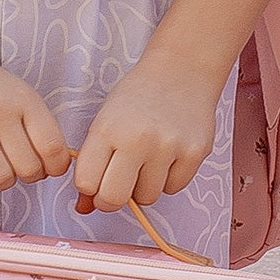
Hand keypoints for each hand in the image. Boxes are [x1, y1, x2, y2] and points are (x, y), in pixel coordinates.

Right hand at [0, 39, 71, 194]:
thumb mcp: (17, 92)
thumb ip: (38, 124)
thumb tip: (56, 165)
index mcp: (24, 98)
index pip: (54, 147)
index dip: (55, 167)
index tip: (46, 166)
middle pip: (29, 169)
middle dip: (27, 175)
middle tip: (16, 165)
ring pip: (1, 178)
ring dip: (1, 181)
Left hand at [73, 53, 221, 213]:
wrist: (182, 71)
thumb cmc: (138, 97)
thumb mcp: (106, 122)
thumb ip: (92, 164)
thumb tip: (84, 208)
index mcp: (107, 129)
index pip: (87, 183)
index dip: (89, 188)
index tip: (96, 180)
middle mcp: (137, 140)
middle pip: (114, 199)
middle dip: (111, 199)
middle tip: (118, 184)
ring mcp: (169, 147)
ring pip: (147, 197)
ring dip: (143, 187)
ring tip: (147, 160)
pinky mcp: (195, 153)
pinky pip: (174, 188)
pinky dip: (168, 179)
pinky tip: (168, 155)